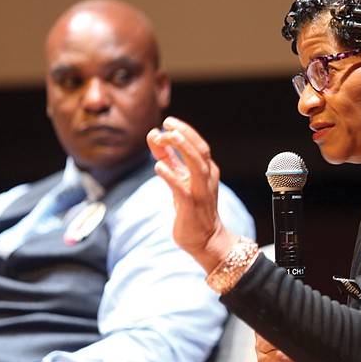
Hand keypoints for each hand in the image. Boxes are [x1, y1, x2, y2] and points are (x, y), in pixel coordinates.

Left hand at [147, 116, 237, 271]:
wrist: (205, 239)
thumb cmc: (191, 207)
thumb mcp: (179, 178)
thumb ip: (168, 157)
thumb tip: (154, 134)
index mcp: (206, 170)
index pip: (198, 145)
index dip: (184, 131)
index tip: (167, 122)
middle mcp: (207, 179)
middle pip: (200, 151)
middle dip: (185, 134)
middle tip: (168, 122)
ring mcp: (201, 193)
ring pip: (197, 166)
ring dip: (183, 149)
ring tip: (168, 137)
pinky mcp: (191, 208)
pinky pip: (182, 190)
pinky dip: (171, 177)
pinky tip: (159, 166)